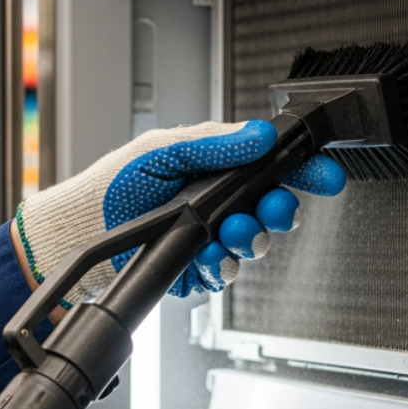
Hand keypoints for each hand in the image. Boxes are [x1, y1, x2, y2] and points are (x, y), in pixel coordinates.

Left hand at [14, 120, 345, 303]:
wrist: (82, 228)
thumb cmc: (115, 184)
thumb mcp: (164, 148)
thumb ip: (215, 143)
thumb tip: (259, 134)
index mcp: (217, 170)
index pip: (273, 169)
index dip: (303, 172)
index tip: (325, 174)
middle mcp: (218, 206)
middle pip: (272, 211)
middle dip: (280, 211)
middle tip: (275, 208)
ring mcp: (209, 240)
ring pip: (254, 246)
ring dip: (250, 239)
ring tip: (232, 231)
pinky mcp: (196, 271)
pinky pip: (225, 274)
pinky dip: (222, 265)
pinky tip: (210, 255)